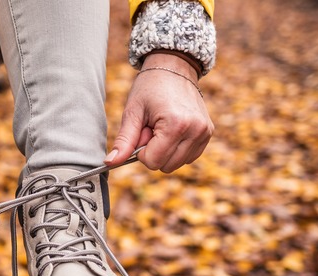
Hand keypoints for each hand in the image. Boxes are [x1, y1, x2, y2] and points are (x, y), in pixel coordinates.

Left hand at [106, 52, 213, 172]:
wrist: (174, 67)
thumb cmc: (150, 88)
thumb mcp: (133, 112)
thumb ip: (124, 140)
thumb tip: (110, 162)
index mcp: (176, 125)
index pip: (153, 161)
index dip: (141, 151)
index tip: (143, 131)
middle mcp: (195, 130)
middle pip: (166, 166)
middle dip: (154, 151)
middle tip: (152, 127)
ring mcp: (204, 133)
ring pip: (177, 164)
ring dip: (166, 150)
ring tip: (163, 126)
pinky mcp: (208, 134)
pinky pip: (188, 157)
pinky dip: (177, 149)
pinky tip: (173, 130)